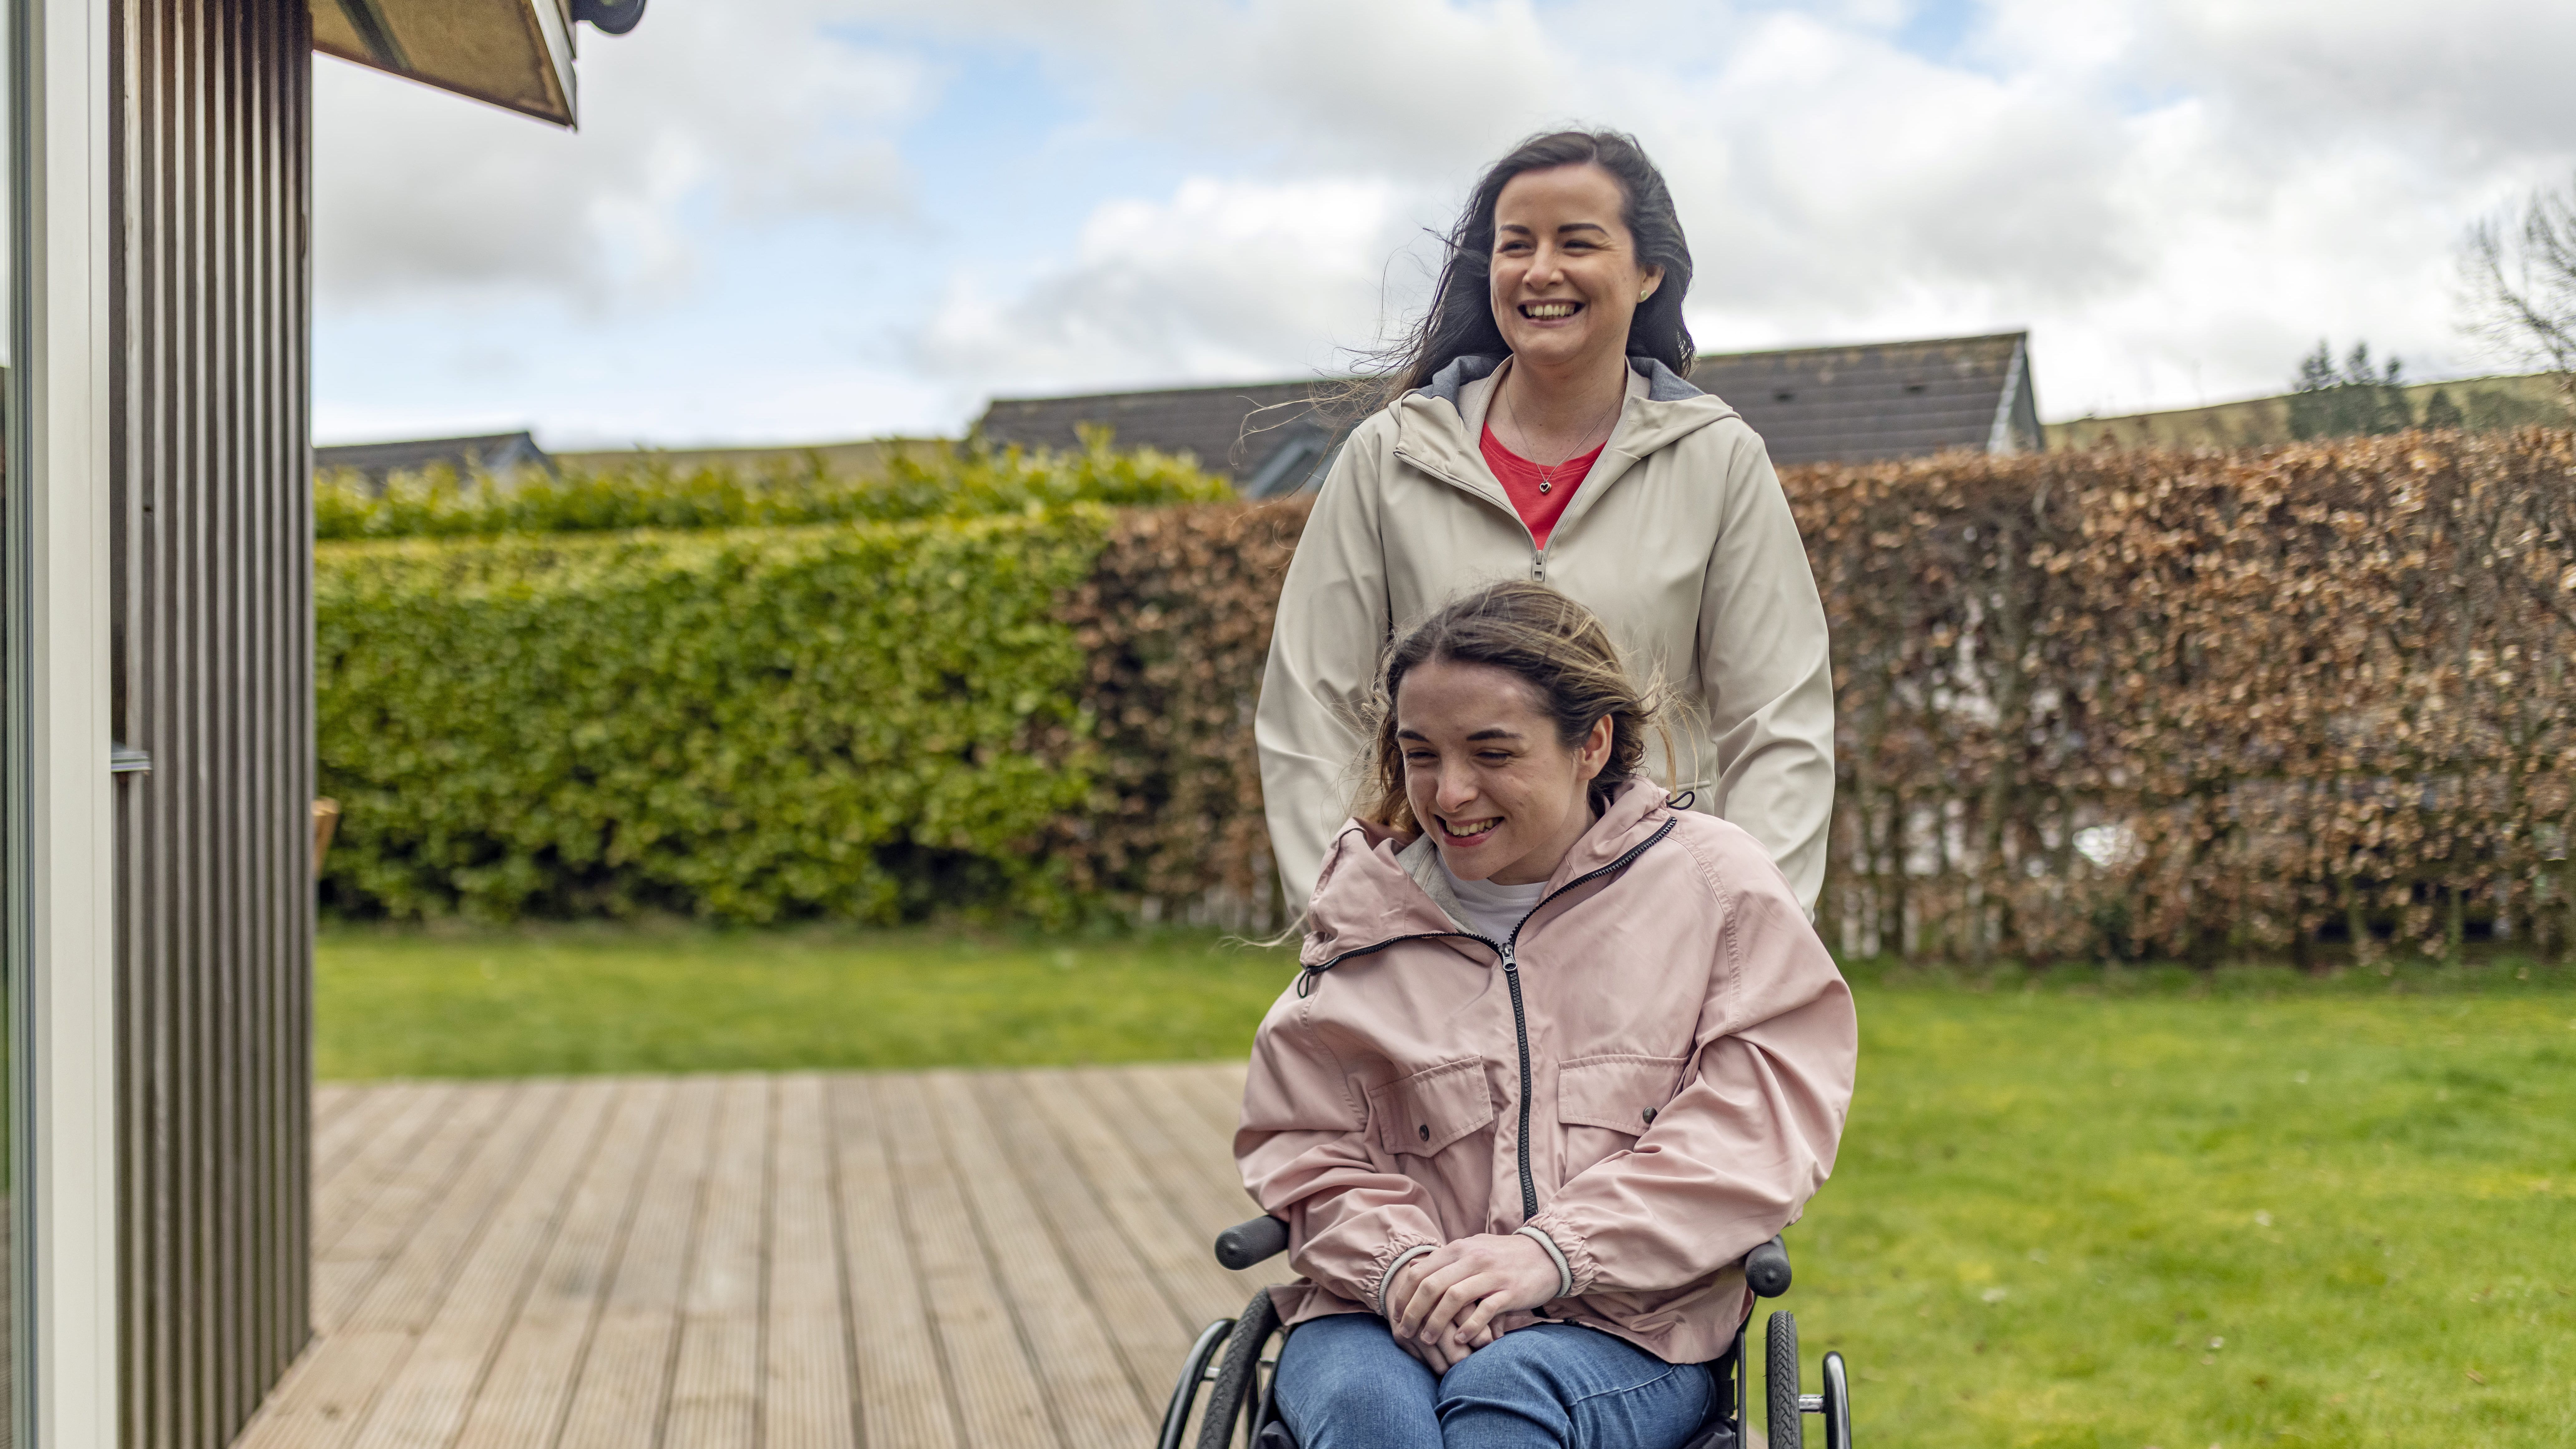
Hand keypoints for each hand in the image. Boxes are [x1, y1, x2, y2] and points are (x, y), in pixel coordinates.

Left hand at [1390, 1233, 1560, 1363]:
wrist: (1548, 1254)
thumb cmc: (1505, 1257)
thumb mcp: (1474, 1249)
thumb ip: (1448, 1261)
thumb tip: (1415, 1273)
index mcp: (1460, 1248)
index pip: (1420, 1272)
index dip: (1404, 1295)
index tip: (1397, 1315)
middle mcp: (1473, 1258)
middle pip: (1431, 1285)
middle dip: (1413, 1312)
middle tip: (1405, 1332)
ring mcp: (1492, 1274)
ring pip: (1454, 1298)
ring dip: (1436, 1322)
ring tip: (1427, 1340)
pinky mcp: (1511, 1291)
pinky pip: (1485, 1310)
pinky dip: (1470, 1326)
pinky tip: (1461, 1340)